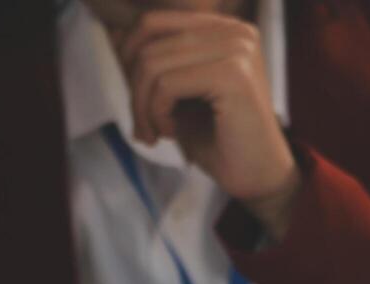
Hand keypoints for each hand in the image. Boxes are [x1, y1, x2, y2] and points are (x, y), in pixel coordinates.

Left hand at [121, 10, 300, 238]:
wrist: (257, 176)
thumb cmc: (217, 139)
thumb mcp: (178, 94)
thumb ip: (153, 64)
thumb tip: (112, 36)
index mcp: (223, 28)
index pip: (154, 21)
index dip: (129, 57)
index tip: (134, 97)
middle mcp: (235, 30)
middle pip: (149, 41)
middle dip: (134, 90)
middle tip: (142, 126)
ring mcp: (237, 48)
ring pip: (152, 63)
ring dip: (142, 107)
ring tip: (154, 134)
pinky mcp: (234, 73)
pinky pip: (166, 84)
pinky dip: (157, 114)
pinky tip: (172, 132)